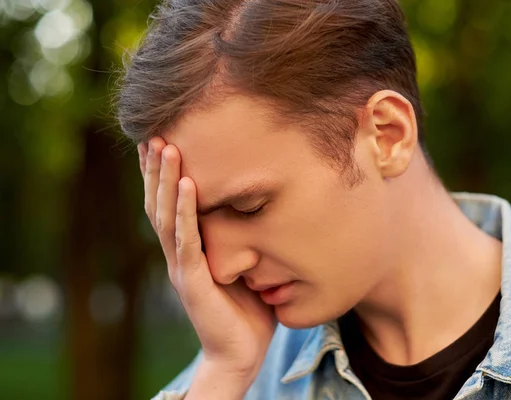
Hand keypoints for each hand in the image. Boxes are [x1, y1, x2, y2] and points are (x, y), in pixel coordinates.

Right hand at [138, 137, 275, 385]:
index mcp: (187, 251)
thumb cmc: (245, 309)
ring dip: (166, 180)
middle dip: (156, 168)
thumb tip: (255, 204)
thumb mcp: (241, 263)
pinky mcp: (194, 282)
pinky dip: (185, 212)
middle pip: (159, 204)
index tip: (160, 142)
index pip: (167, 206)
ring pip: (167, 217)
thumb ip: (237, 237)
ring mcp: (183, 268)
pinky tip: (188, 185)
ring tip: (167, 146)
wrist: (240, 353)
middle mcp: (178, 255)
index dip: (160, 176)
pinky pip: (188, 241)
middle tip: (154, 133)